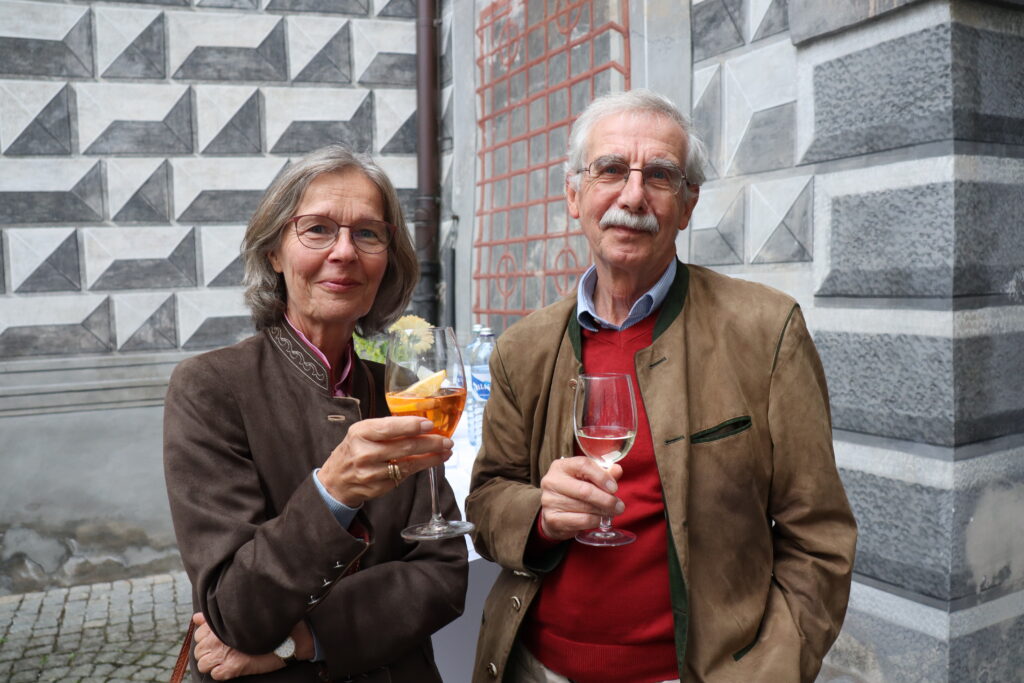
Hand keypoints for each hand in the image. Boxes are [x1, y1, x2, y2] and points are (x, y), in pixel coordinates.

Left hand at [191, 613, 283, 679]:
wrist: (286, 637)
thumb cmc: (264, 626)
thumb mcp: (238, 618)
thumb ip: (214, 618)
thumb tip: (196, 618)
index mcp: (219, 625)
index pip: (198, 636)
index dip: (207, 640)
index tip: (220, 640)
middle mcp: (217, 639)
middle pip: (199, 651)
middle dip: (208, 653)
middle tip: (224, 651)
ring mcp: (224, 654)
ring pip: (202, 664)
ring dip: (212, 664)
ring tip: (227, 660)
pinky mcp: (233, 667)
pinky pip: (215, 675)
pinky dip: (221, 673)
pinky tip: (232, 667)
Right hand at [318, 416, 453, 506]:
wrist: (336, 480)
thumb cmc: (355, 449)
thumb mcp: (363, 431)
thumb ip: (386, 427)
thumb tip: (420, 423)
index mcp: (361, 433)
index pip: (390, 428)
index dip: (412, 426)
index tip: (430, 424)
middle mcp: (365, 453)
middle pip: (405, 447)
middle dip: (430, 443)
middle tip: (446, 440)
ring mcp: (372, 472)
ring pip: (408, 464)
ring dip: (431, 457)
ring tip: (446, 451)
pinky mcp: (379, 487)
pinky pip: (405, 475)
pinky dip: (421, 467)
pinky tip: (431, 461)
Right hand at [538, 456, 623, 540]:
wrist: (554, 513)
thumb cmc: (573, 492)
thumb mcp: (586, 478)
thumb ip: (603, 473)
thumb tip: (617, 470)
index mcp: (560, 466)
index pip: (583, 465)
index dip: (602, 476)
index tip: (614, 487)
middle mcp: (552, 482)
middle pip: (585, 490)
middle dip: (607, 500)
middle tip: (619, 506)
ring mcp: (550, 501)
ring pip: (585, 507)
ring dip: (603, 512)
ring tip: (611, 513)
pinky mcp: (552, 519)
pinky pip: (581, 521)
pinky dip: (595, 521)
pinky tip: (600, 520)